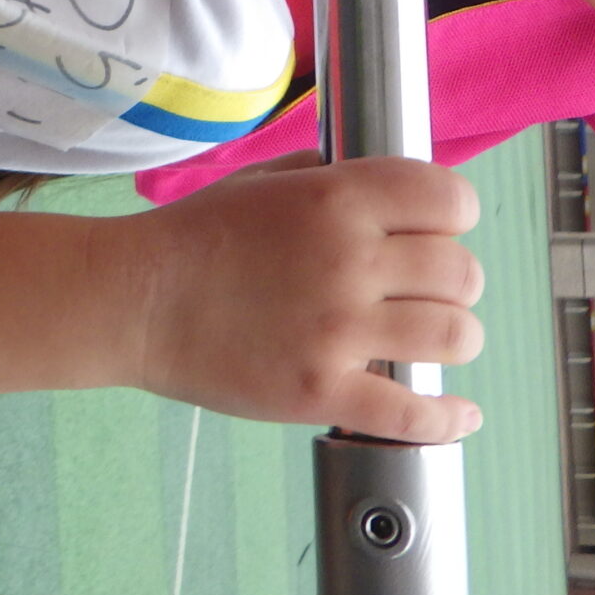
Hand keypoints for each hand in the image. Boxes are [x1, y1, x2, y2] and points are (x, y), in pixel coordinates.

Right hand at [124, 151, 485, 443]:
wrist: (133, 301)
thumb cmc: (191, 240)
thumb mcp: (261, 182)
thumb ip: (328, 176)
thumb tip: (384, 191)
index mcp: (336, 199)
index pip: (451, 199)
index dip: (453, 216)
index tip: (438, 231)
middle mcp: (348, 260)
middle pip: (461, 270)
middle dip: (453, 281)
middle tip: (426, 292)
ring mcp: (338, 330)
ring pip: (455, 335)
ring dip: (455, 338)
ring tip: (434, 341)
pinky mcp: (321, 391)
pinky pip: (413, 413)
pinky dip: (446, 418)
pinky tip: (457, 414)